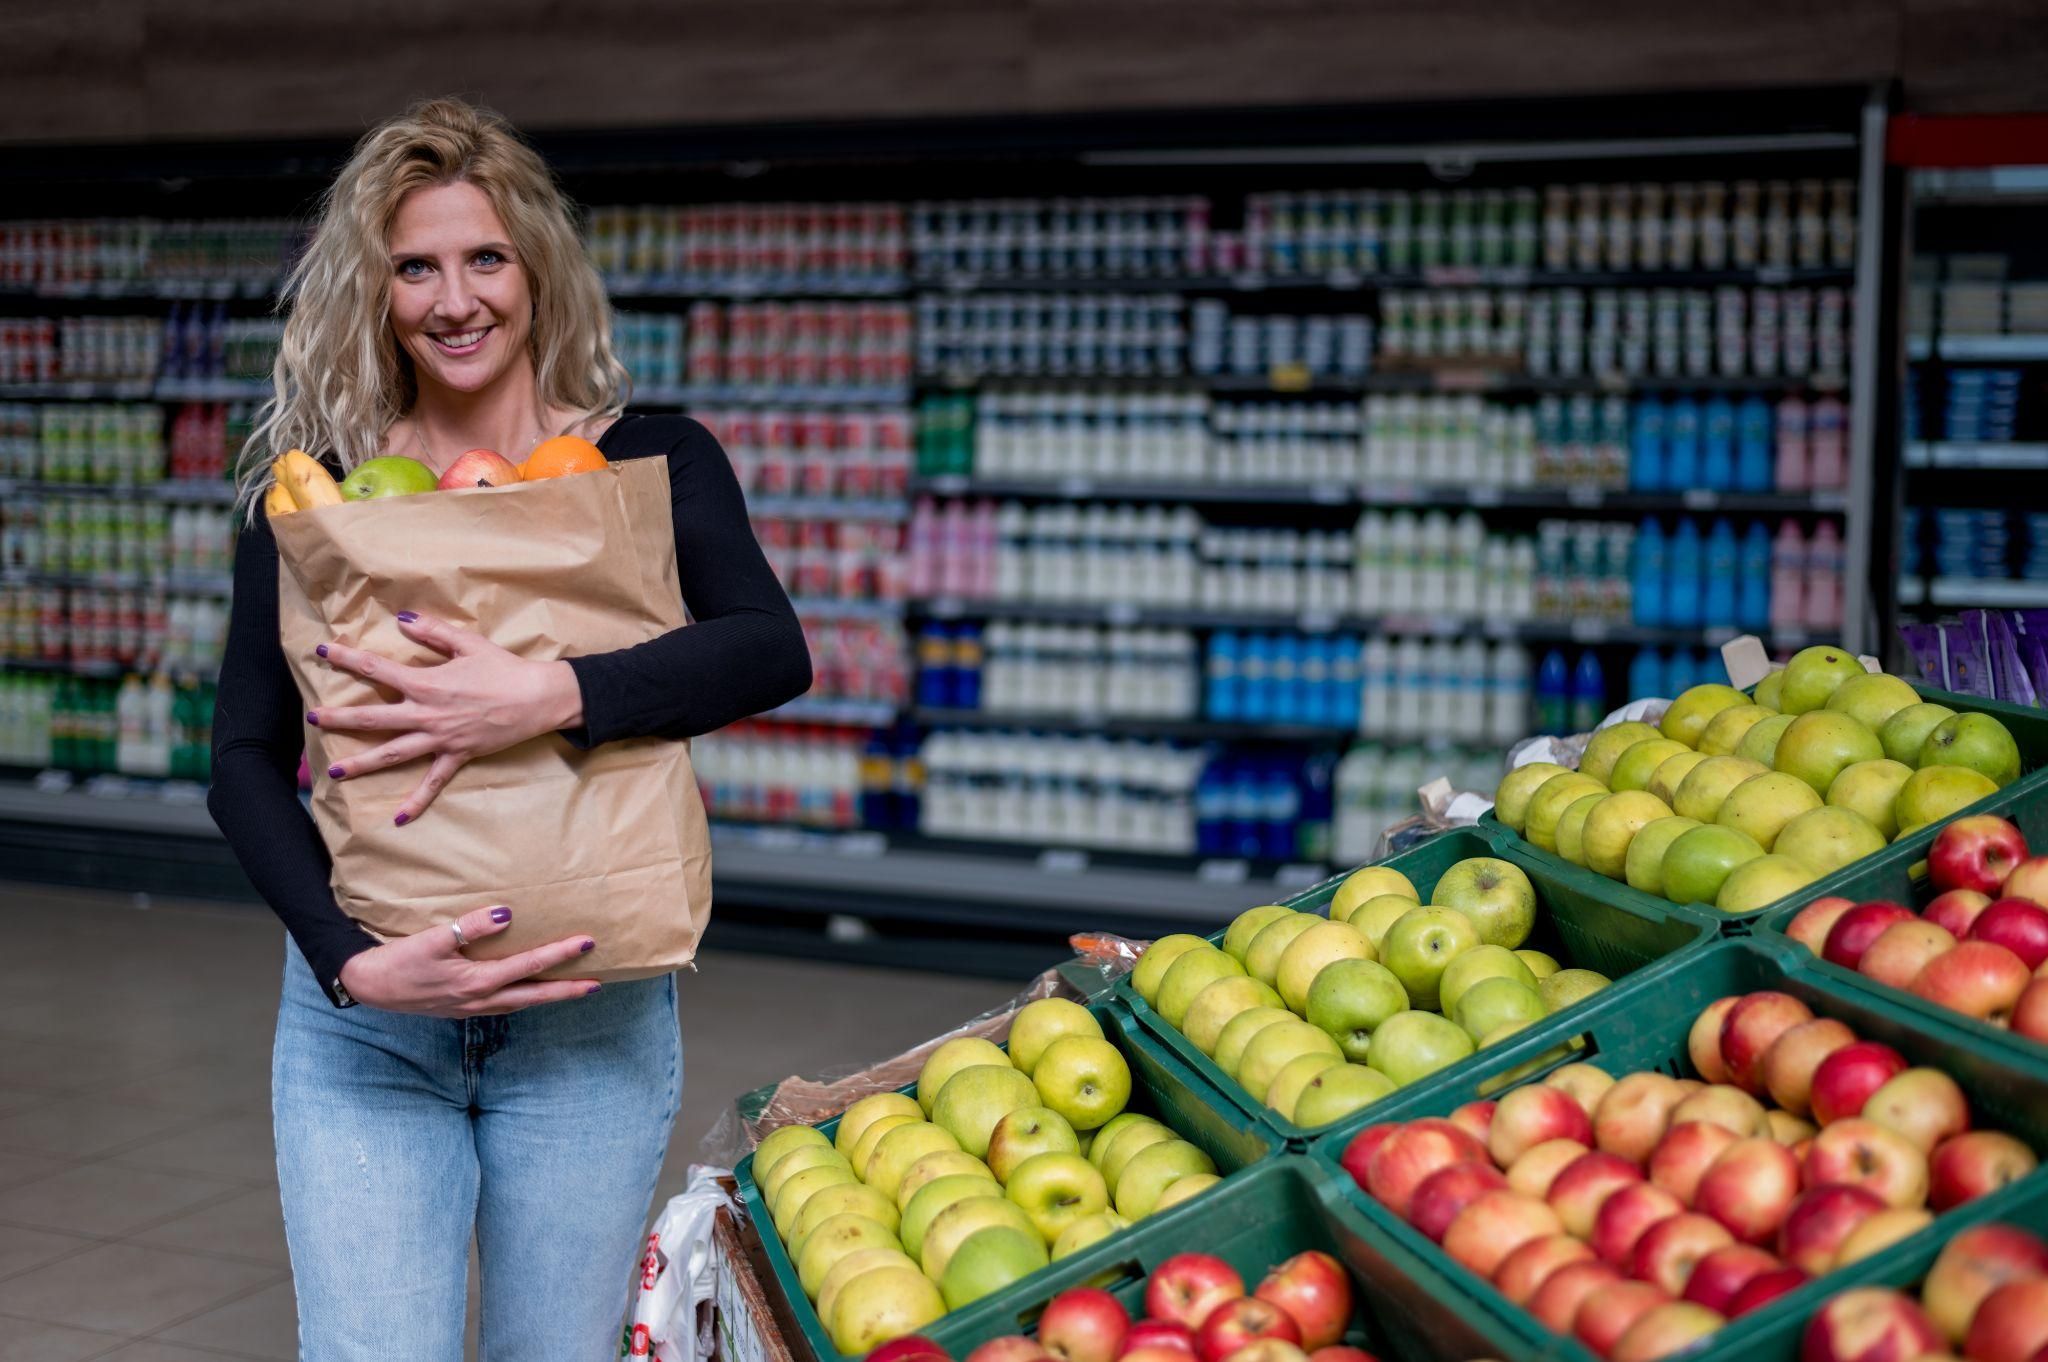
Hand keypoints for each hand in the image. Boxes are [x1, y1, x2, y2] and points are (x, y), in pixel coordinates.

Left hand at [310, 612, 585, 823]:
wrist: (537, 698)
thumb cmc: (504, 667)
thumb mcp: (468, 643)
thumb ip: (432, 632)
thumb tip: (402, 619)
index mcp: (426, 683)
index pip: (377, 669)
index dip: (347, 659)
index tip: (323, 652)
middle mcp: (426, 713)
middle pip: (374, 717)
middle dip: (340, 718)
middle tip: (313, 719)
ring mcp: (440, 738)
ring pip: (393, 753)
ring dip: (363, 763)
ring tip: (336, 772)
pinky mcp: (457, 755)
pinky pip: (433, 782)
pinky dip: (417, 801)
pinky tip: (398, 818)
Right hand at [337, 905, 599, 1015]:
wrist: (370, 986)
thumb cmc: (400, 961)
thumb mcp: (433, 939)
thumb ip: (470, 927)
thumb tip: (507, 915)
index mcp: (478, 982)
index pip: (530, 966)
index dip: (560, 954)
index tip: (586, 943)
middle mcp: (481, 1000)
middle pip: (535, 996)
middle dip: (567, 989)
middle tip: (596, 983)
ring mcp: (473, 1008)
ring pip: (521, 1004)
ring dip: (548, 997)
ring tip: (573, 989)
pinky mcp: (464, 1009)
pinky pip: (505, 1005)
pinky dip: (525, 999)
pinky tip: (529, 993)